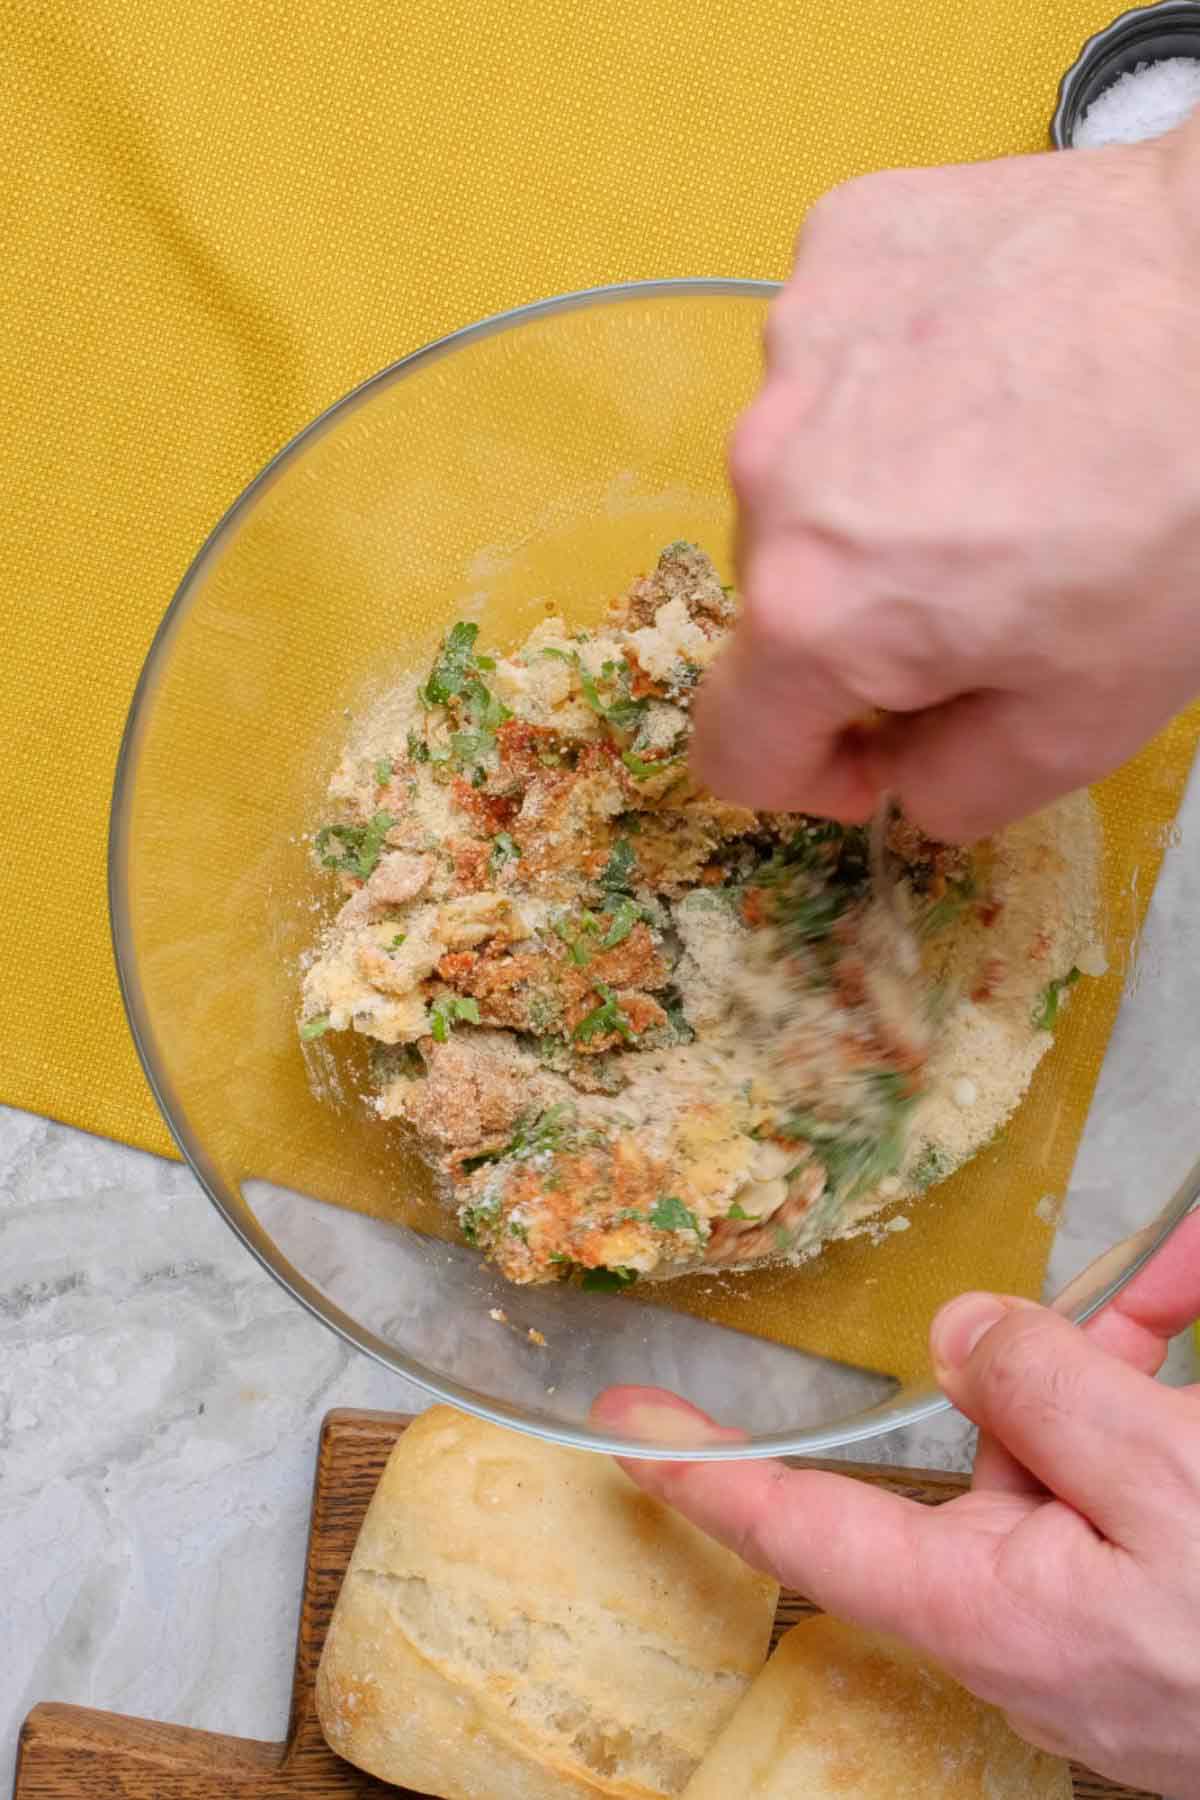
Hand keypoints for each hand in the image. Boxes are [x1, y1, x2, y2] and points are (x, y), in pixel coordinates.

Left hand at [594, 1211, 1199, 1795]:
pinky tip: (1197, 1294)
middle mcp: (1034, 1607)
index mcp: (1000, 1606)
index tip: (621, 1432)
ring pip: (1087, 1436)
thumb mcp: (1175, 1484)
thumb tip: (961, 1335)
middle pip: (997, 1442)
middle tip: (1165, 1280)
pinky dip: (1173, 1379)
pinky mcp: (1161, 1587)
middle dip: (1067, 1351)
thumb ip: (1054, 1399)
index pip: (811, 1534)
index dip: (708, 1479)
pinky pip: (1147, 1465)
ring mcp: (1105, 1600)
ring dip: (1144, 1347)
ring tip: (1194, 1271)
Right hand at [699, 122, 1199, 839]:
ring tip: (999, 454)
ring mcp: (797, 343)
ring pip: (802, 472)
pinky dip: (892, 378)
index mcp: (813, 610)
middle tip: (984, 581)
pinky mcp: (842, 242)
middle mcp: (768, 473)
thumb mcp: (1085, 723)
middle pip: (774, 599)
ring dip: (869, 493)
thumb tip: (895, 773)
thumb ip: (953, 790)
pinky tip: (990, 361)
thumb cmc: (1182, 512)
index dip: (809, 773)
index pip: (732, 748)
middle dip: (859, 617)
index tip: (884, 742)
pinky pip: (835, 354)